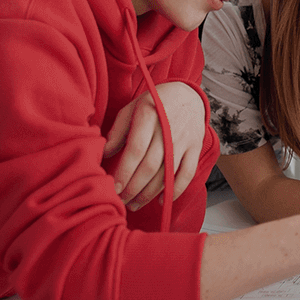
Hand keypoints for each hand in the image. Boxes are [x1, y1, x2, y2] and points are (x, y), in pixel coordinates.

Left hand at [103, 82, 207, 209]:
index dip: (124, 172)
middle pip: (150, 166)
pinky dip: (175, 190)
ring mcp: (184, 141)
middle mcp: (168, 129)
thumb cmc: (155, 103)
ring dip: (150, 193)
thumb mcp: (132, 108)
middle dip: (134, 188)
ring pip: (167, 173)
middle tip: (121, 201)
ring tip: (135, 204)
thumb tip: (104, 154)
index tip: (114, 188)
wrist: (188, 95)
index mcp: (149, 116)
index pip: (136, 150)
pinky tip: (162, 201)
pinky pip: (187, 174)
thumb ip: (118, 131)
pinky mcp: (195, 149)